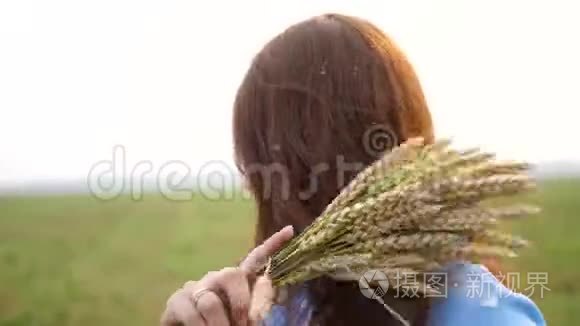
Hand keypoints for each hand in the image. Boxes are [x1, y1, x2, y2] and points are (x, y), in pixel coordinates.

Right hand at [160, 225, 293, 325]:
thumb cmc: (220, 325)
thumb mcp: (243, 318)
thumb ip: (257, 304)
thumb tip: (266, 282)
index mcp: (236, 283)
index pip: (255, 259)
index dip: (272, 245)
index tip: (290, 230)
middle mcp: (216, 279)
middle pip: (231, 274)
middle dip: (241, 304)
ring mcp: (195, 287)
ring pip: (210, 301)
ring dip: (219, 325)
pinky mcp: (177, 300)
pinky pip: (190, 311)